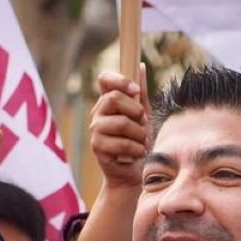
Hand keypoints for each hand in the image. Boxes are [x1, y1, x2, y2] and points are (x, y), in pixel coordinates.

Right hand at [89, 71, 148, 191]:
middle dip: (135, 111)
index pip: (105, 79)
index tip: (135, 90)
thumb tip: (141, 66)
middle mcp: (98, 113)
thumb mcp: (144, 116)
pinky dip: (137, 149)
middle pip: (113, 98)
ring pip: (121, 122)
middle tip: (142, 123)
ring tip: (141, 142)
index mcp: (108, 102)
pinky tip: (136, 154)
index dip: (120, 80)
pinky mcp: (97, 147)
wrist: (134, 173)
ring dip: (139, 134)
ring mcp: (95, 129)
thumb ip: (141, 94)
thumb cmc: (139, 143)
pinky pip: (122, 142)